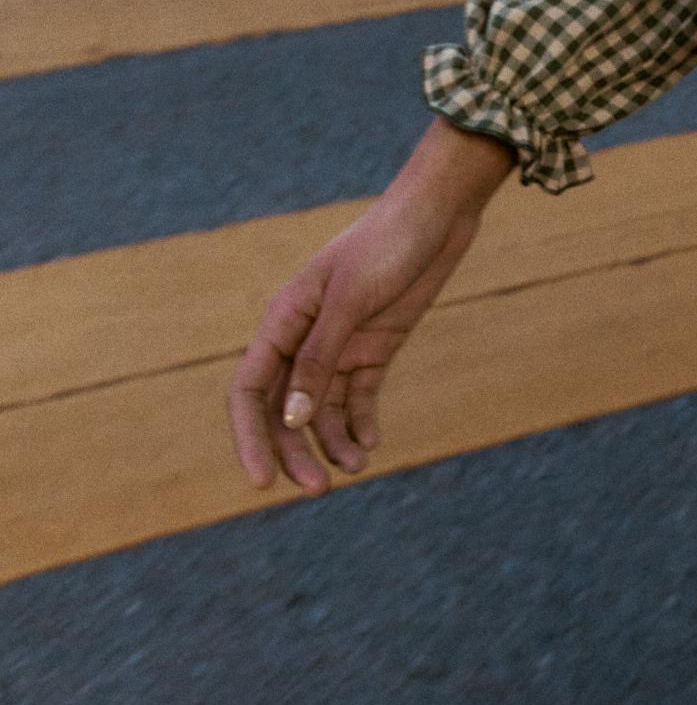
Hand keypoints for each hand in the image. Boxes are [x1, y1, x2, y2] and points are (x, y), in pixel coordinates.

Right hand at [228, 119, 513, 493]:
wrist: (439, 214)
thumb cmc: (388, 244)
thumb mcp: (352, 300)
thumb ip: (320, 358)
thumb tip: (292, 419)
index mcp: (283, 321)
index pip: (250, 391)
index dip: (250, 438)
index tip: (263, 482)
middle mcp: (305, 339)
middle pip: (284, 410)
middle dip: (295, 452)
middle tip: (319, 490)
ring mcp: (341, 345)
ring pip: (320, 410)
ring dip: (330, 443)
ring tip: (354, 469)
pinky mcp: (375, 348)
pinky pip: (357, 398)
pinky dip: (359, 424)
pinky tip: (370, 445)